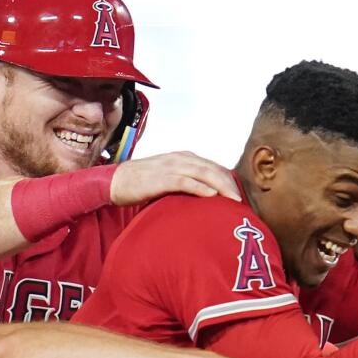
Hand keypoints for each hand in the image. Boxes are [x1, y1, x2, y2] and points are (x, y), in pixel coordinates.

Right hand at [109, 151, 240, 205]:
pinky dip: (200, 188)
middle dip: (229, 184)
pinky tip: (211, 196)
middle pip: (212, 169)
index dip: (227, 179)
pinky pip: (185, 182)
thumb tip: (203, 198)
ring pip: (203, 173)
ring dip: (221, 186)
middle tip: (241, 200)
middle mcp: (180, 158)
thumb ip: (185, 182)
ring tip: (233, 200)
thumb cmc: (142, 183)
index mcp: (184, 157)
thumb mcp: (168, 178)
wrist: (116, 181)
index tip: (238, 194)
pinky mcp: (161, 178)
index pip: (212, 166)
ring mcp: (171, 167)